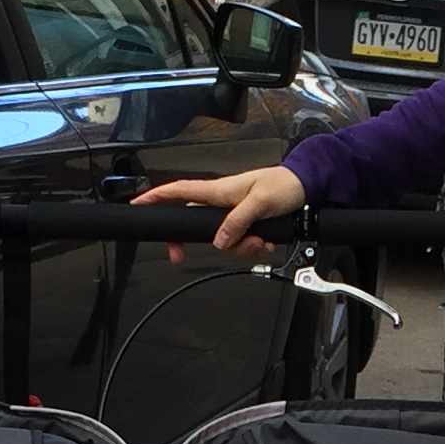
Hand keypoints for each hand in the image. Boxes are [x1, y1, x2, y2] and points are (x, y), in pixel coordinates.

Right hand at [133, 166, 306, 259]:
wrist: (306, 189)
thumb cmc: (283, 186)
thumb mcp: (260, 203)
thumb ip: (237, 221)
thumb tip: (218, 240)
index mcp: (219, 191)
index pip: (179, 192)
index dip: (156, 197)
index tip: (138, 206)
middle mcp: (221, 203)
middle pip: (194, 226)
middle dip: (196, 244)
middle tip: (180, 257)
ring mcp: (232, 215)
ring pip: (221, 241)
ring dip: (240, 248)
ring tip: (259, 240)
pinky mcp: (245, 224)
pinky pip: (239, 244)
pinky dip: (252, 247)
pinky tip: (265, 241)